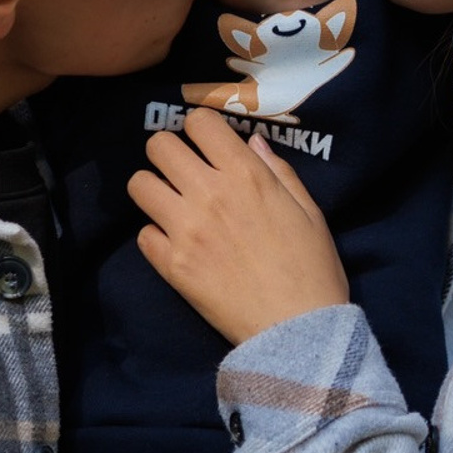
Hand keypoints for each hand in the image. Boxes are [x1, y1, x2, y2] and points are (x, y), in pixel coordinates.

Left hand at [130, 108, 348, 343]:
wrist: (299, 331)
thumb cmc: (312, 268)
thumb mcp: (308, 210)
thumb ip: (278, 170)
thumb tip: (250, 142)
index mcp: (246, 174)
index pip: (199, 121)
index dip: (200, 129)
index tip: (207, 145)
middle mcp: (209, 193)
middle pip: (158, 145)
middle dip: (169, 152)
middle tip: (183, 172)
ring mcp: (185, 230)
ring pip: (139, 185)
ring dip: (154, 190)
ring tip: (172, 205)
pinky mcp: (171, 265)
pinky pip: (142, 234)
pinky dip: (156, 236)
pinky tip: (176, 245)